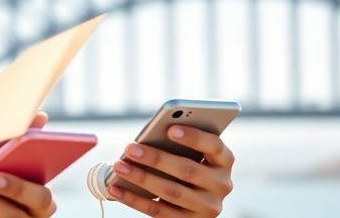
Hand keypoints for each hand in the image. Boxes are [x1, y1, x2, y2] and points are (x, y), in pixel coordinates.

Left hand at [108, 126, 234, 217]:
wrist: (190, 201)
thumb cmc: (183, 163)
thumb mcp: (188, 152)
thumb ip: (176, 142)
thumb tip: (147, 138)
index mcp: (224, 160)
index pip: (214, 146)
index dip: (194, 137)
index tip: (170, 129)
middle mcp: (222, 184)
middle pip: (188, 170)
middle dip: (156, 158)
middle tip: (130, 148)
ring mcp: (208, 207)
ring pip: (172, 192)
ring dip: (142, 178)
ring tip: (119, 166)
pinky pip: (159, 211)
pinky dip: (134, 199)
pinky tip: (115, 188)